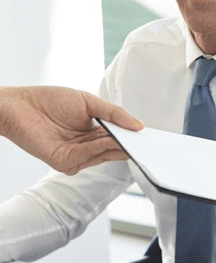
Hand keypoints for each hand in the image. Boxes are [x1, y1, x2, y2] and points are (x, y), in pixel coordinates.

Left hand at [0, 86, 143, 173]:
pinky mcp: (64, 162)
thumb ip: (114, 114)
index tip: (149, 137)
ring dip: (118, 146)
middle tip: (147, 141)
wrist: (18, 104)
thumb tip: (139, 125)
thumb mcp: (89, 102)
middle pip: (114, 149)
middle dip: (130, 144)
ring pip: (104, 154)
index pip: (117, 139)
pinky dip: (101, 148)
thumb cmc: (49, 100)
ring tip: (133, 139)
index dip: (132, 138)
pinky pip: (88, 156)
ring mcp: (76, 157)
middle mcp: (86, 147)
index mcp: (93, 134)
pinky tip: (111, 140)